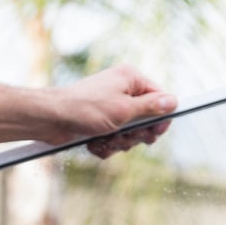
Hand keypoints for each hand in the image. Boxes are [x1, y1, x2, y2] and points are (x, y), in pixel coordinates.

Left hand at [45, 63, 175, 153]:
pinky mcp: (99, 123)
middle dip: (135, 134)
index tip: (155, 132)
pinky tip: (94, 143)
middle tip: (125, 136)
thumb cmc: (85, 109)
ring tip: (105, 140)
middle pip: (146, 119)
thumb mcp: (124, 110)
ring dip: (119, 142)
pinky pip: (113, 139)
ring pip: (129, 133)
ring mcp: (110, 108)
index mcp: (130, 79)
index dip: (160, 117)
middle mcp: (121, 91)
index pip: (159, 97)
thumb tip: (173, 102)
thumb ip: (151, 108)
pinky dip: (106, 145)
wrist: (51, 119)